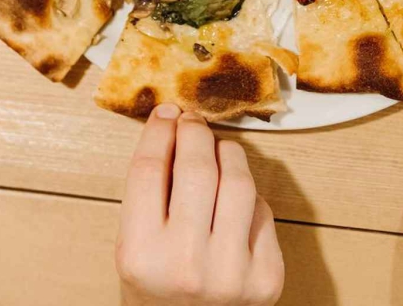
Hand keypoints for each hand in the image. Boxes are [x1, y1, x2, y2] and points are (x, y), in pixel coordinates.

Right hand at [117, 105, 283, 305]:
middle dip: (195, 133)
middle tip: (192, 123)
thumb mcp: (136, 249)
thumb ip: (149, 195)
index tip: (166, 114)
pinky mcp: (267, 277)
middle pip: (196, 168)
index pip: (149, 170)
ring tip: (217, 151)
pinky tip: (233, 199)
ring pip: (237, 181)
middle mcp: (186, 265)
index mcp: (140, 257)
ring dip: (227, 153)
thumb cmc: (160, 291)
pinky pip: (261, 211)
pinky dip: (248, 196)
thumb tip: (171, 124)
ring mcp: (231, 273)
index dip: (159, 132)